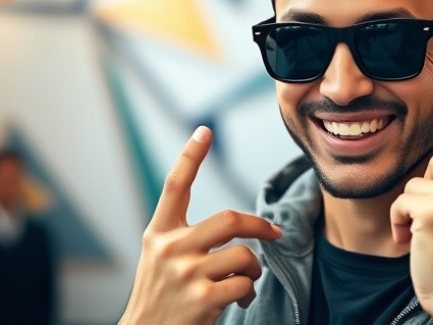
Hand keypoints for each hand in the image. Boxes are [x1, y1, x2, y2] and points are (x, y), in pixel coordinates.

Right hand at [119, 126, 282, 324]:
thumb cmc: (160, 295)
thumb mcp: (159, 257)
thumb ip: (182, 236)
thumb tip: (232, 224)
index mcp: (158, 233)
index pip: (175, 186)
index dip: (190, 156)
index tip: (205, 131)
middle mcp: (170, 249)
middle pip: (229, 220)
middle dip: (259, 225)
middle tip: (274, 232)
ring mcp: (187, 274)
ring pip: (244, 256)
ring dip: (253, 270)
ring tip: (244, 281)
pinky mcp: (203, 299)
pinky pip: (244, 284)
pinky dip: (247, 293)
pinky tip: (236, 300)